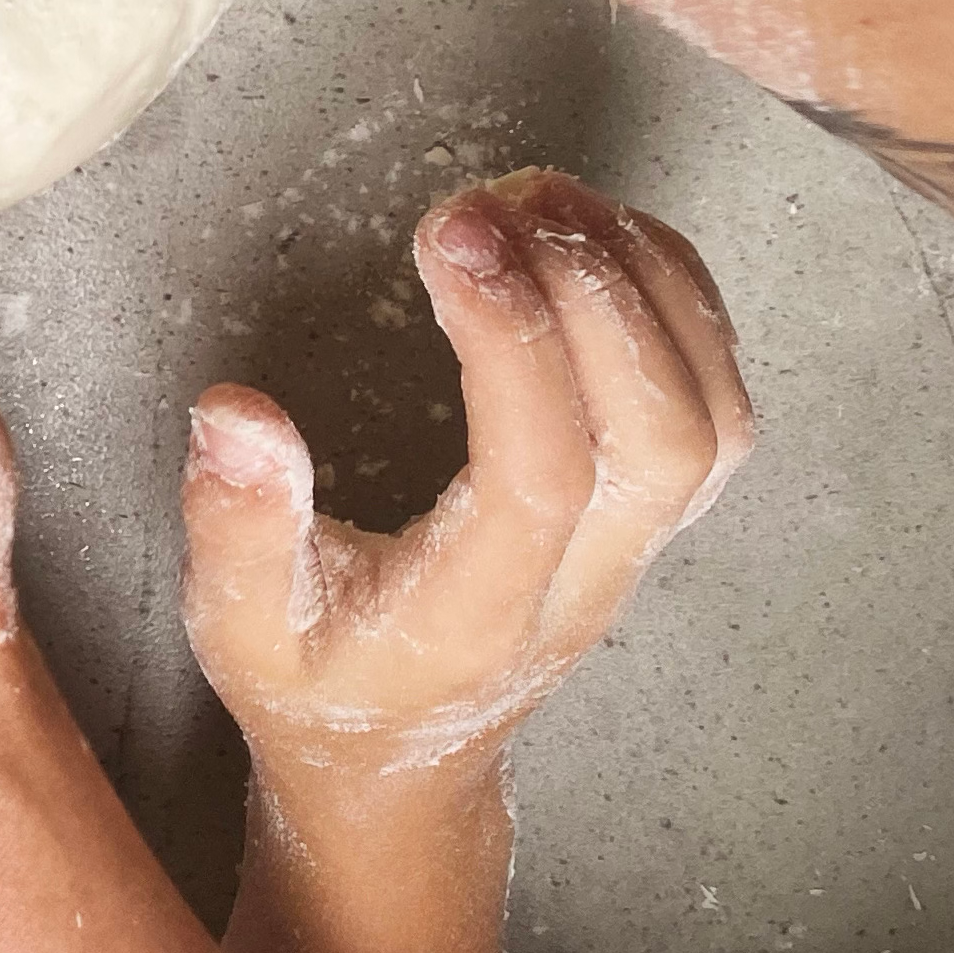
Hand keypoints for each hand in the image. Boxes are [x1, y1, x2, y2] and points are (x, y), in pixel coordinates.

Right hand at [183, 169, 753, 784]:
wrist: (402, 758)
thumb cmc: (320, 685)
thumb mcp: (240, 625)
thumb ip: (238, 526)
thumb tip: (236, 414)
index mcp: (478, 613)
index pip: (539, 475)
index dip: (513, 344)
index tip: (447, 237)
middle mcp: (584, 580)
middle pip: (662, 438)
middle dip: (595, 294)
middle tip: (497, 199)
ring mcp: (636, 547)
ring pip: (711, 417)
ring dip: (645, 283)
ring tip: (545, 195)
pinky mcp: (652, 510)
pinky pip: (717, 402)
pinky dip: (676, 297)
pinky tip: (596, 232)